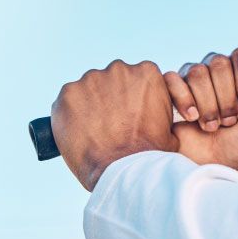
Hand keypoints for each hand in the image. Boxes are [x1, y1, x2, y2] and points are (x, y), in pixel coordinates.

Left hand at [51, 60, 178, 191]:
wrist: (125, 169)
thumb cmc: (151, 153)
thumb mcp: (170, 123)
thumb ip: (159, 107)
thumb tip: (153, 112)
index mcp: (147, 72)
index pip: (137, 76)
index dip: (133, 96)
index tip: (130, 113)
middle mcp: (119, 69)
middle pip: (112, 79)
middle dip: (112, 97)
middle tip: (113, 124)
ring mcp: (91, 79)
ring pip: (88, 88)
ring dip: (91, 104)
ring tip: (96, 131)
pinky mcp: (68, 93)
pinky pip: (67, 100)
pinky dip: (70, 114)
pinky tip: (80, 132)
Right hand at [163, 47, 237, 174]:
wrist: (221, 164)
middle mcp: (217, 69)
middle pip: (218, 63)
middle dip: (228, 99)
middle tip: (231, 120)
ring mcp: (192, 79)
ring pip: (197, 72)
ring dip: (209, 106)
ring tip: (214, 125)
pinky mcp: (170, 91)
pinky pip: (172, 79)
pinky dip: (185, 102)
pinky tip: (193, 119)